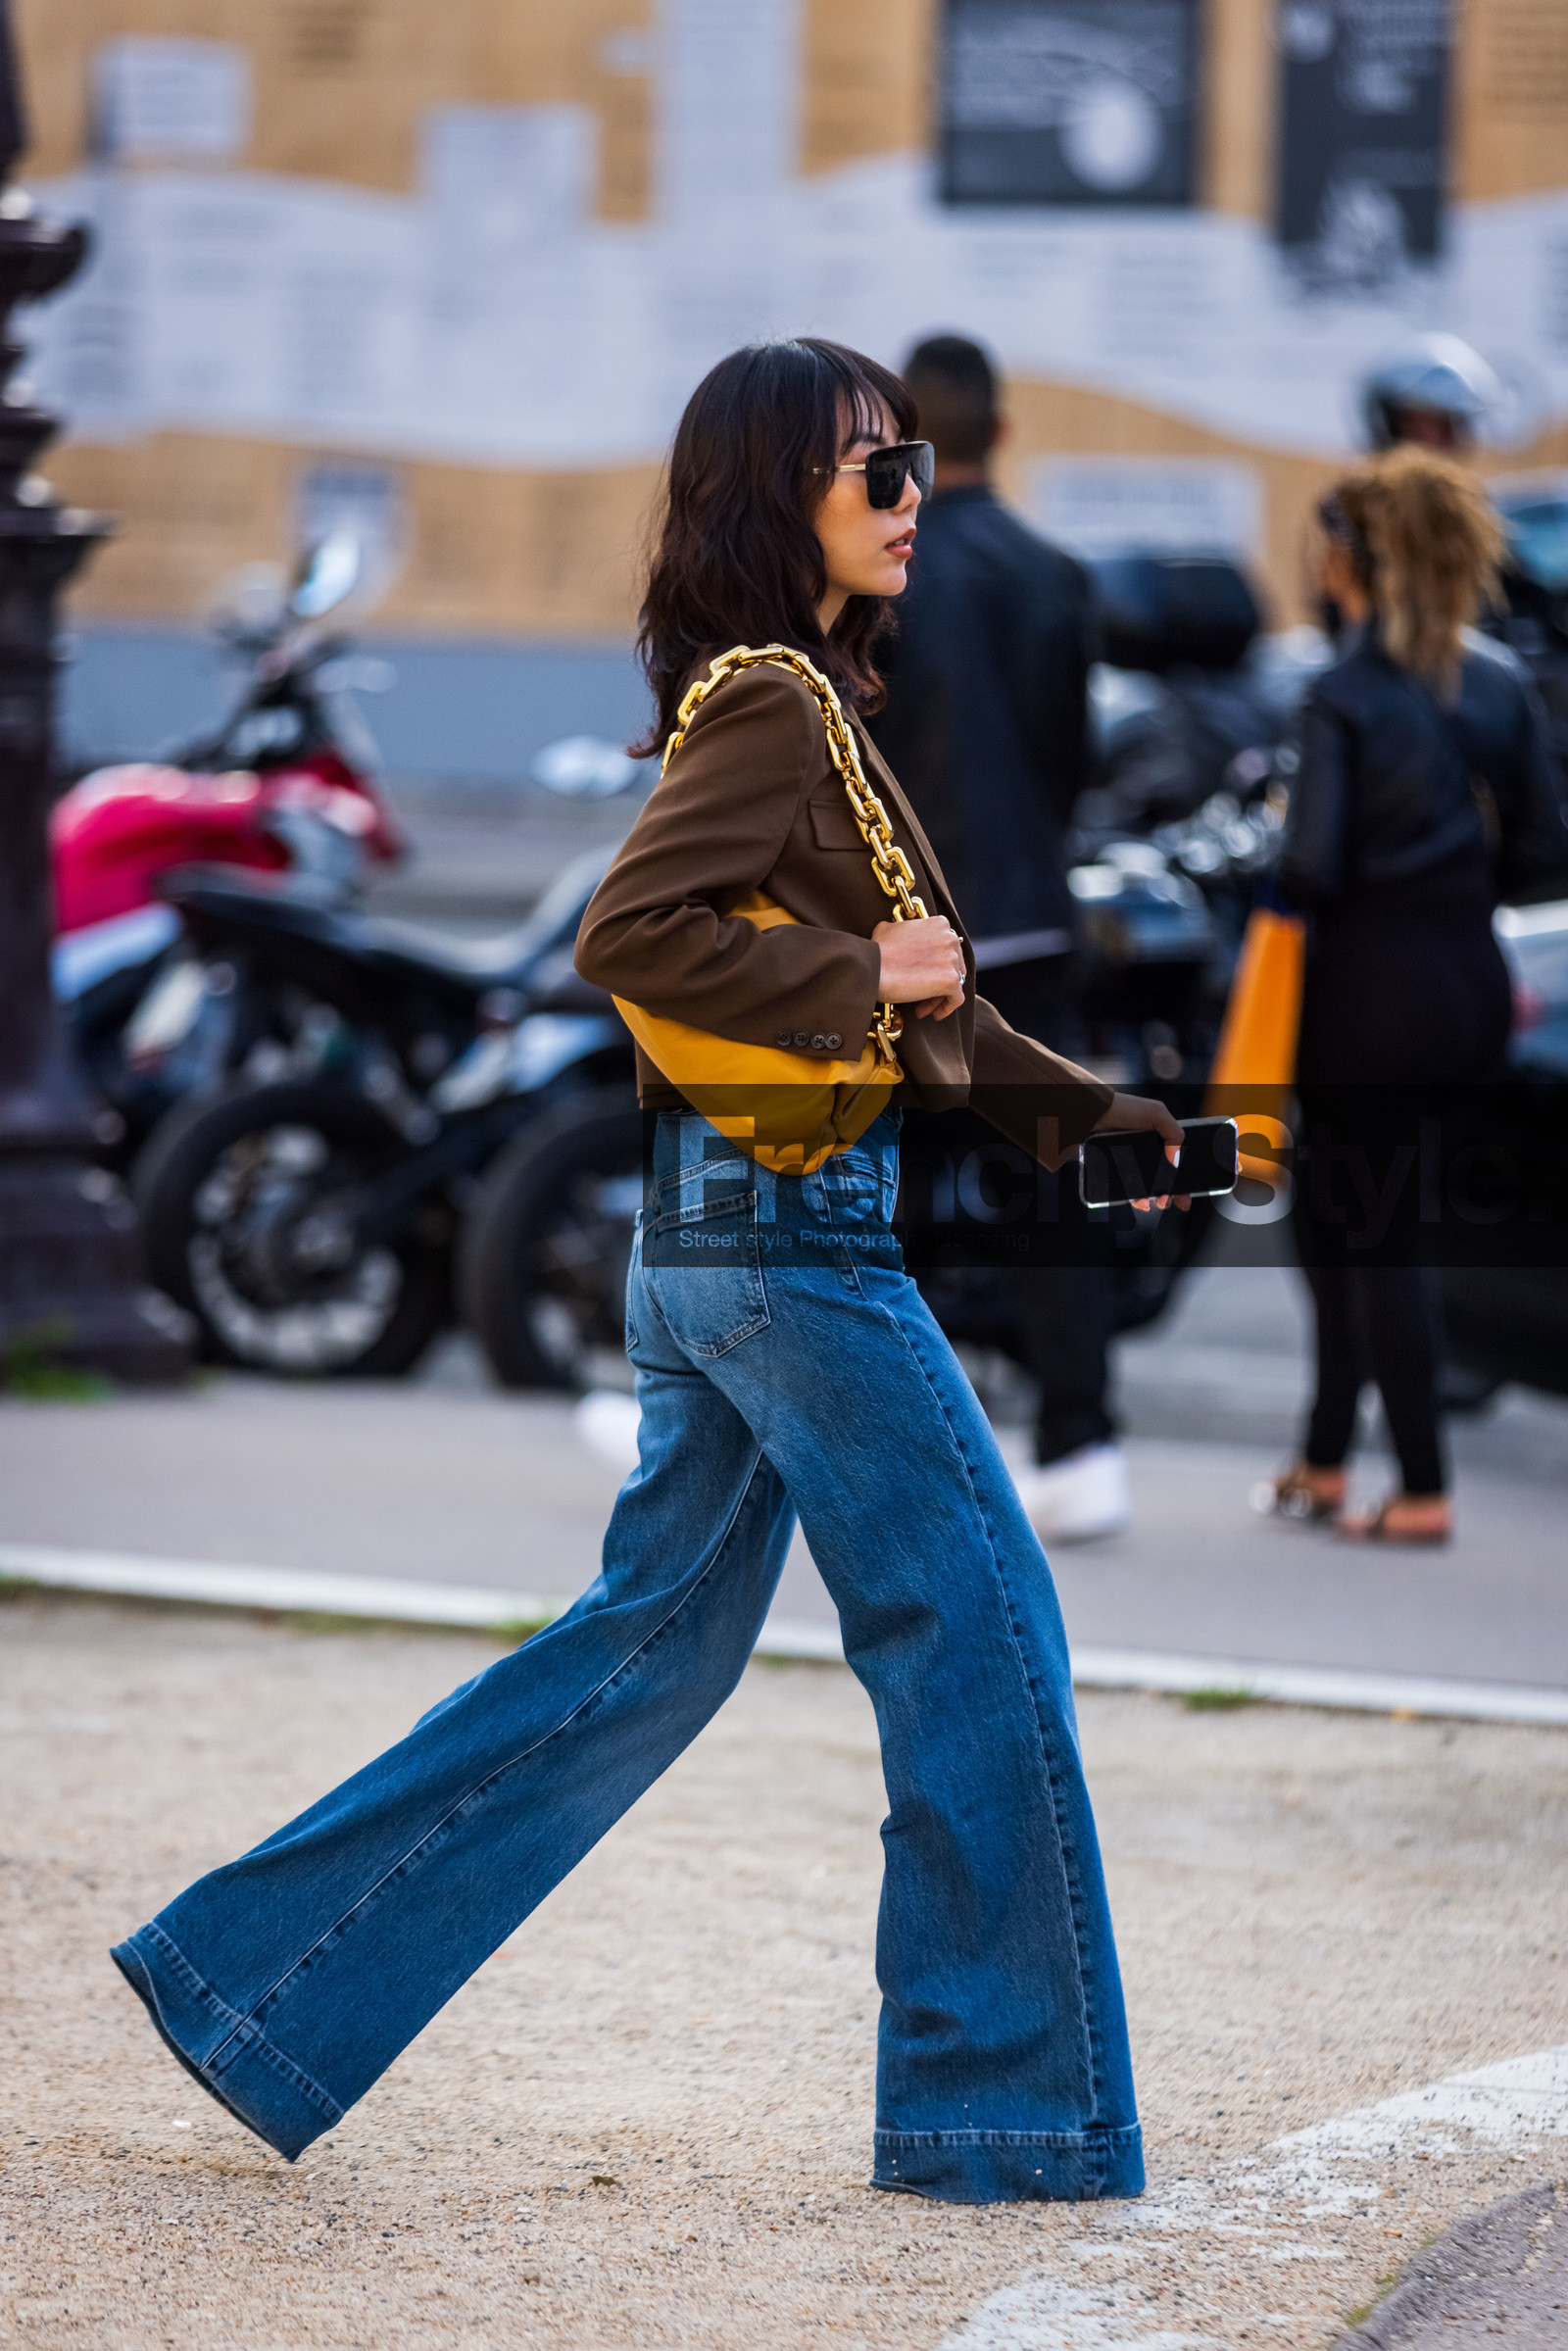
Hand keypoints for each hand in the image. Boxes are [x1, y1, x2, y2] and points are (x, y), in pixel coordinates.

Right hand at [873, 916, 965, 1020]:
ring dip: (937, 996)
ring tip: (922, 1006)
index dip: (935, 963)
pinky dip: (946, 1008)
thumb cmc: (876, 951)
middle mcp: (949, 938)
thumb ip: (904, 931)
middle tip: (922, 993)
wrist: (871, 967)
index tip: (923, 974)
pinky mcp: (950, 980)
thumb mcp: (889, 929)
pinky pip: (956, 999)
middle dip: (938, 981)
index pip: (946, 948)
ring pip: (954, 983)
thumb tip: (899, 937)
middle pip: (953, 966)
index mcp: (939, 924)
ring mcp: (952, 959)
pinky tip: (933, 1014)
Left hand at [1095, 1091, 1188, 1210]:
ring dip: (1155, 1199)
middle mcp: (1147, 1154)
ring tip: (1157, 1203)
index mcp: (1160, 1141)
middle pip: (1164, 1180)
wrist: (1093, 1115)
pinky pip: (1129, 1190)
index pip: (1176, 1164)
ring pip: (1148, 1188)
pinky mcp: (1117, 1171)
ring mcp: (1132, 1164)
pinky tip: (1141, 1202)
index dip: (1183, 1180)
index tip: (1186, 1193)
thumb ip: (1174, 1133)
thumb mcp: (1157, 1114)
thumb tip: (1175, 1160)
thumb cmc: (1124, 1109)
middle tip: (1169, 1201)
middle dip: (1170, 1194)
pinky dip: (1137, 1198)